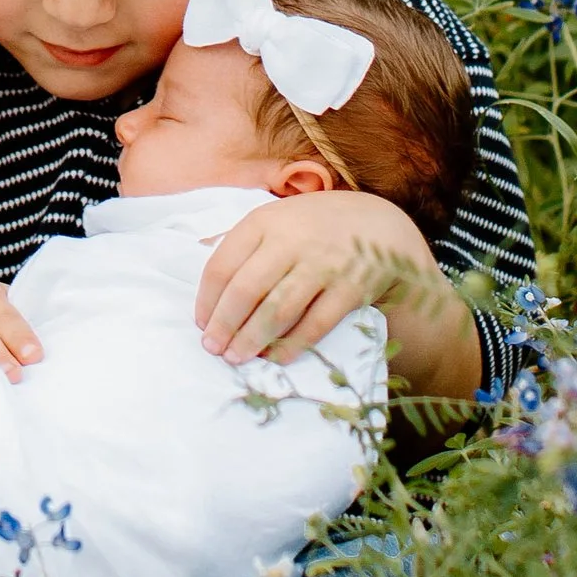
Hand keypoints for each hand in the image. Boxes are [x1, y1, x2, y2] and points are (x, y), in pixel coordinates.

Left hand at [194, 190, 477, 394]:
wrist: (379, 226)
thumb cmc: (314, 227)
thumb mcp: (276, 218)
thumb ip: (242, 238)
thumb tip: (197, 248)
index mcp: (264, 221)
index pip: (222, 264)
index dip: (207, 300)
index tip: (201, 323)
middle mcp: (292, 239)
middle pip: (246, 290)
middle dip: (225, 325)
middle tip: (213, 348)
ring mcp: (324, 263)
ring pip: (278, 310)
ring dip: (252, 339)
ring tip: (236, 357)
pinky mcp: (351, 287)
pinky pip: (316, 323)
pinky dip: (292, 345)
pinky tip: (276, 357)